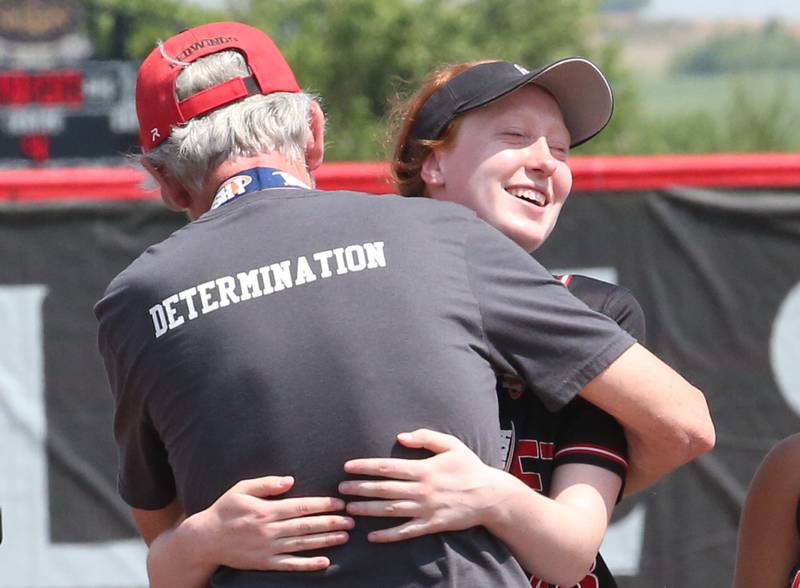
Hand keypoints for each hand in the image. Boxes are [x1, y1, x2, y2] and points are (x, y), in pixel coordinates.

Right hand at [187, 475, 352, 571]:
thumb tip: (291, 480)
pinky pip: (290, 565)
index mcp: (266, 511)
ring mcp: (267, 549)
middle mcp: (269, 530)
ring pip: (302, 545)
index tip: (340, 502)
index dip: (323, 505)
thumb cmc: (225, 510)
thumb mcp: (242, 489)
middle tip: (352, 519)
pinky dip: (308, 564)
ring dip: (325, 541)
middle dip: (331, 522)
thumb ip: (267, 484)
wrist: (204, 539)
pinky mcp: (264, 563)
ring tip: (345, 536)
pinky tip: (325, 562)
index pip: (301, 507)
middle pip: (306, 526)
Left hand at [339, 429, 506, 541]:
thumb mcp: (451, 444)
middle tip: (340, 489)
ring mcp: (425, 509)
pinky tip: (372, 536)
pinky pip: (406, 531)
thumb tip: (400, 437)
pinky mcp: (431, 525)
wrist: (490, 496)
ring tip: (350, 509)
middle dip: (360, 489)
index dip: (365, 467)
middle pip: (384, 489)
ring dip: (368, 510)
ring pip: (391, 511)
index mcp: (423, 469)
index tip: (348, 467)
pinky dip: (388, 535)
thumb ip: (425, 437)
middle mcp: (421, 490)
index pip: (387, 467)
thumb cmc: (469, 467)